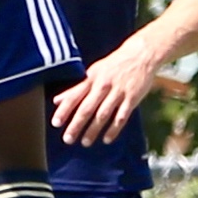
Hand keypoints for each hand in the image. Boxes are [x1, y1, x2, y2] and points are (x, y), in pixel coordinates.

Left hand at [51, 40, 165, 147]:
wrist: (141, 55)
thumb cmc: (113, 65)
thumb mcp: (92, 72)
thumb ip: (76, 88)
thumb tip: (56, 100)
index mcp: (91, 79)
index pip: (74, 97)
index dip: (64, 110)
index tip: (55, 123)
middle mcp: (102, 86)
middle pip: (87, 108)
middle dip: (76, 125)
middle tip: (67, 139)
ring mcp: (118, 93)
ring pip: (103, 115)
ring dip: (93, 130)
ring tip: (85, 142)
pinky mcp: (132, 98)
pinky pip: (121, 116)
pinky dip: (114, 129)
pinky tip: (107, 139)